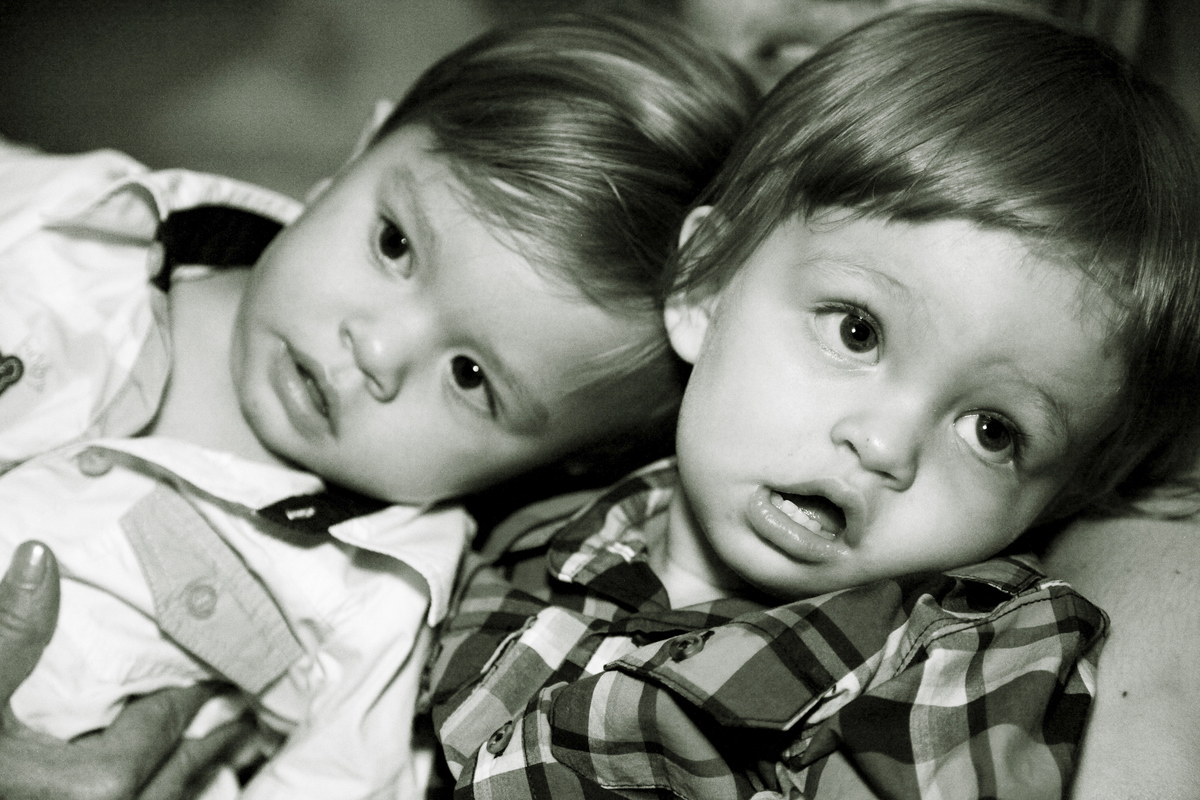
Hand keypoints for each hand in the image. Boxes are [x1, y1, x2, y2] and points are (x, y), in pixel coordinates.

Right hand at [0, 541, 255, 799]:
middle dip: (214, 745)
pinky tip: (150, 789)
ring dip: (189, 778)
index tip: (222, 671)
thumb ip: (7, 634)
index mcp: (92, 790)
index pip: (164, 728)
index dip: (193, 695)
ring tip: (217, 750)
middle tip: (246, 717)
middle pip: (179, 780)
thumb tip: (39, 557)